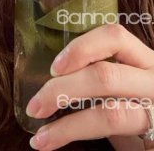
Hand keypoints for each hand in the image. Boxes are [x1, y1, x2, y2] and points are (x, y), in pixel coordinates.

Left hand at [24, 24, 153, 149]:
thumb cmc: (138, 108)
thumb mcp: (125, 85)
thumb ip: (99, 76)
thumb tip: (52, 77)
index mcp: (146, 61)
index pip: (115, 37)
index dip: (81, 48)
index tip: (54, 67)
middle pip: (105, 77)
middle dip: (63, 90)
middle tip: (35, 105)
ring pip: (111, 115)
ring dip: (68, 126)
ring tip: (41, 136)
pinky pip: (115, 140)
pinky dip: (79, 141)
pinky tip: (56, 145)